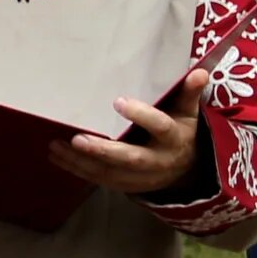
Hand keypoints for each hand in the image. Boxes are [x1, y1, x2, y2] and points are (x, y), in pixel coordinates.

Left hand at [54, 63, 206, 193]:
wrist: (185, 169)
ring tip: (56, 145)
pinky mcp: (125, 185)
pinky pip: (99, 179)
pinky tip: (57, 156)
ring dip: (81, 161)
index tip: (118, 101)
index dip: (141, 115)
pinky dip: (77, 169)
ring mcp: (141, 177)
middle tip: (77, 139)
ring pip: (109, 172)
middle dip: (103, 150)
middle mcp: (157, 160)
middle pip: (131, 158)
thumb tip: (200, 72)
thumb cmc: (179, 131)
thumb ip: (187, 94)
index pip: (160, 126)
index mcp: (174, 138)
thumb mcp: (187, 113)